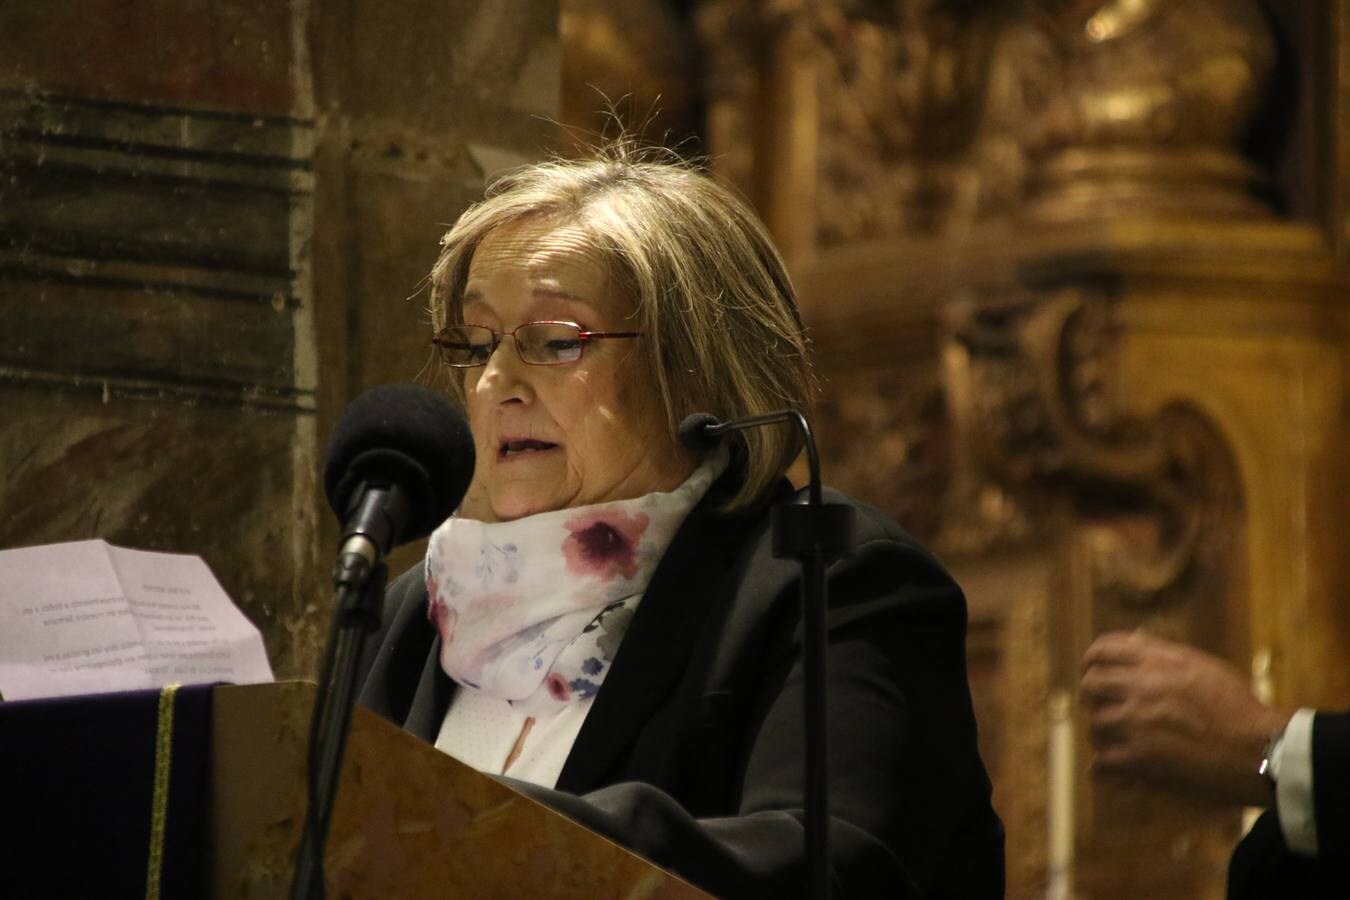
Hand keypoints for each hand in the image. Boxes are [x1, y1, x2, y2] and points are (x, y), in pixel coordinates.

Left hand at [1080, 630, 1291, 806]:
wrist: (1261, 751)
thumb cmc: (1241, 709)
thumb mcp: (1204, 667)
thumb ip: (1165, 654)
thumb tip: (1134, 641)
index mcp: (1158, 663)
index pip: (1103, 649)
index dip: (1093, 660)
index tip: (1093, 670)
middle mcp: (1141, 688)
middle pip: (1089, 684)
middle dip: (1094, 696)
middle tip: (1104, 706)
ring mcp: (1136, 724)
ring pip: (1094, 724)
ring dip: (1104, 733)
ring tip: (1118, 740)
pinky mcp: (1138, 759)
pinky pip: (1100, 763)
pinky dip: (1105, 768)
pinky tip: (1114, 770)